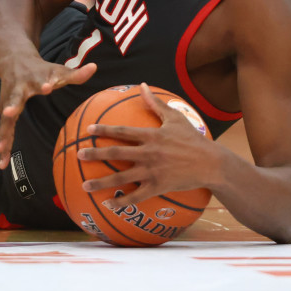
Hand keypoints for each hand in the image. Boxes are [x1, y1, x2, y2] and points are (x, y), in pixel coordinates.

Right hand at [0, 56, 96, 168]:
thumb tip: (94, 67)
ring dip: (2, 134)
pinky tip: (3, 164)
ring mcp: (8, 102)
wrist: (13, 61)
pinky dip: (3, 145)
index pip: (40, 82)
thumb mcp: (57, 71)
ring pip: (5, 120)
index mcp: (33, 79)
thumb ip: (75, 74)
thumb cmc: (41, 70)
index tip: (47, 87)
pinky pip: (4, 131)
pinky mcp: (5, 112)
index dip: (43, 85)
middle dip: (11, 105)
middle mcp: (17, 90)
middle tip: (8, 111)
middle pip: (14, 98)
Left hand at [77, 83, 215, 209]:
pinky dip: (122, 202)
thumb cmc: (193, 140)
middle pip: (116, 153)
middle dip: (95, 154)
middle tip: (78, 156)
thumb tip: (142, 85)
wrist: (211, 163)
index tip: (88, 130)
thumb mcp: (175, 118)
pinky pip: (136, 196)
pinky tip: (109, 205)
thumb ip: (155, 103)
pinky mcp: (158, 187)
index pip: (122, 131)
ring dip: (101, 182)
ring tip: (84, 186)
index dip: (104, 130)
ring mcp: (152, 171)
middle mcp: (148, 153)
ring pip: (122, 178)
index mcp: (151, 136)